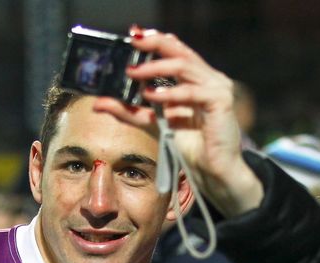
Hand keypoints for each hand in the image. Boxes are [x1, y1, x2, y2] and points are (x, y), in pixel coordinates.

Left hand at [92, 27, 262, 215]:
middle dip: (155, 44)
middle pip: (180, 51)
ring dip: (157, 68)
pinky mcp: (221, 102)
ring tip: (134, 72)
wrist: (213, 170)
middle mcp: (208, 78)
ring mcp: (217, 87)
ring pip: (185, 66)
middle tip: (132, 44)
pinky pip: (193, 92)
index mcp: (195, 78)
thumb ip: (128, 111)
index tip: (132, 36)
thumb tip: (98, 103)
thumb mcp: (152, 123)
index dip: (155, 40)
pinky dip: (171, 92)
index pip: (175, 50)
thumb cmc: (190, 145)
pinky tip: (152, 95)